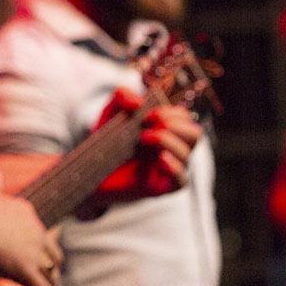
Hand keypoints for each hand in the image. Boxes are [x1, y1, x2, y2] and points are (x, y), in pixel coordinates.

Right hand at [0, 182, 66, 285]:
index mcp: (29, 215)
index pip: (40, 234)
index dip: (39, 247)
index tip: (36, 254)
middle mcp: (37, 234)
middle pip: (53, 256)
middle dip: (53, 268)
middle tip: (51, 279)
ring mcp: (34, 254)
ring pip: (50, 276)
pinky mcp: (28, 272)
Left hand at [88, 98, 202, 205]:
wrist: (90, 171)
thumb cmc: (106, 142)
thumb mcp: (110, 113)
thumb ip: (122, 97)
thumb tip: (138, 102)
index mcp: (166, 131)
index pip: (184, 118)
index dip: (170, 112)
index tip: (146, 113)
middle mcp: (172, 150)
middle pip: (194, 134)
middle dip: (174, 124)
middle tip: (148, 122)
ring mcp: (168, 169)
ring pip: (187, 154)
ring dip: (167, 140)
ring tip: (142, 137)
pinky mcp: (161, 187)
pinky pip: (181, 180)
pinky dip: (174, 167)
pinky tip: (160, 158)